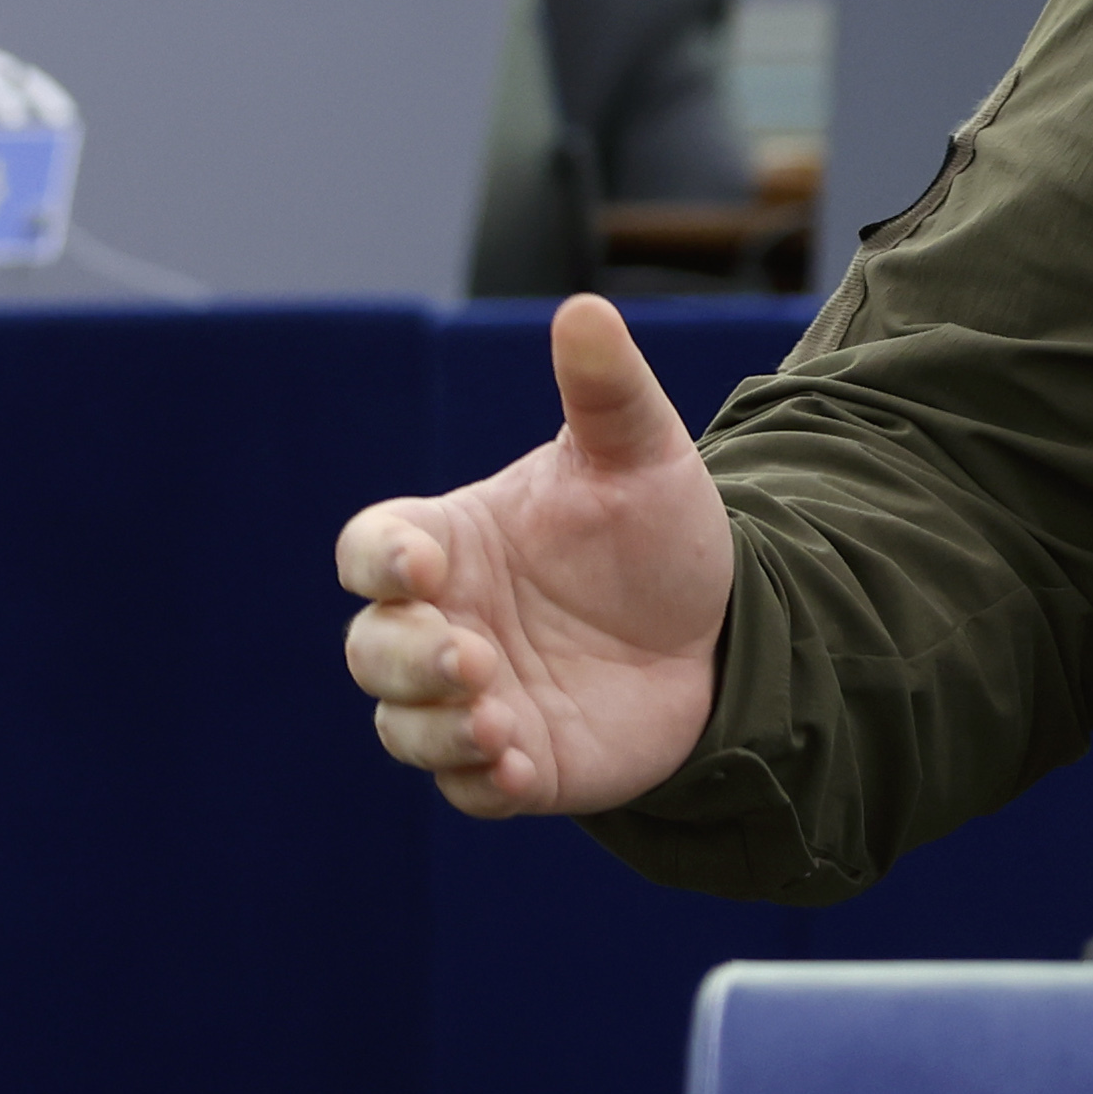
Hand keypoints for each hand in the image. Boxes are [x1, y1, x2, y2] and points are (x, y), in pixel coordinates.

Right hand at [337, 293, 735, 817]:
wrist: (722, 628)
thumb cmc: (654, 535)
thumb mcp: (640, 455)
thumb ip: (606, 391)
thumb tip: (586, 309)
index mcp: (450, 542)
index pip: (372, 548)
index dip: (381, 559)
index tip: (424, 564)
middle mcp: (444, 622)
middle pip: (371, 647)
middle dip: (405, 654)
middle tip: (470, 653)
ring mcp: (471, 697)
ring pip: (405, 724)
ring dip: (436, 724)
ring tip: (495, 716)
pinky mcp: (516, 762)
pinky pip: (466, 784)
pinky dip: (477, 778)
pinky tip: (516, 763)